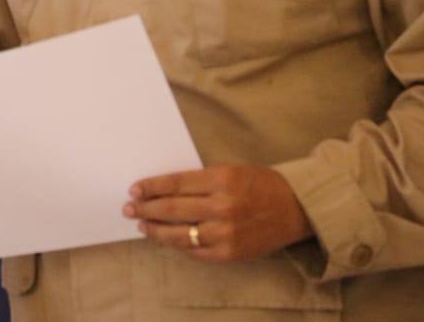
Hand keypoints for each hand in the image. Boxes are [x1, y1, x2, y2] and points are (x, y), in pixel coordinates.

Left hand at [123, 165, 312, 262]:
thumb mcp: (230, 170)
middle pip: (172, 209)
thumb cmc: (260, 184)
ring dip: (155, 230)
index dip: (151, 187)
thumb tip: (163, 190)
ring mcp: (225, 233)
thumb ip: (200, 181)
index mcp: (222, 179)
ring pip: (179, 234)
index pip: (175, 183)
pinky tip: (166, 239)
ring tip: (142, 225)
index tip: (134, 189)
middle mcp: (222, 206)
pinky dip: (177, 245)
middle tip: (129, 209)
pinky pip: (194, 250)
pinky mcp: (229, 253)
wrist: (294, 208)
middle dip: (146, 208)